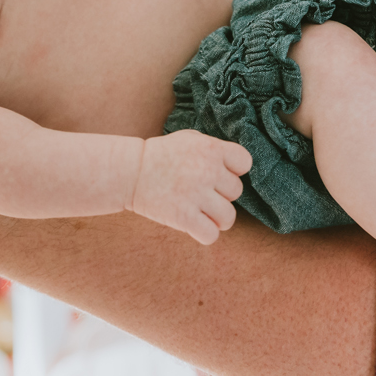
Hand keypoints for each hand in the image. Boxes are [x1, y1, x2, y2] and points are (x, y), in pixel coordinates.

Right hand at [129, 132, 251, 244]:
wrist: (131, 171)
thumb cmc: (162, 155)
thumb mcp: (190, 140)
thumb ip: (214, 150)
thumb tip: (236, 167)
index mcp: (210, 148)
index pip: (244, 162)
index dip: (234, 170)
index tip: (218, 174)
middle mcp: (207, 170)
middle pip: (236, 192)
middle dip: (221, 194)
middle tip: (201, 192)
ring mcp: (196, 194)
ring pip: (229, 217)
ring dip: (217, 218)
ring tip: (202, 212)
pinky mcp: (184, 217)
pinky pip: (211, 235)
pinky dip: (205, 233)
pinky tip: (194, 225)